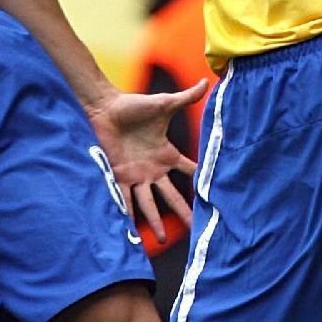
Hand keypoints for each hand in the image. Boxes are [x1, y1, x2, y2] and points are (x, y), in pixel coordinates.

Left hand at [84, 80, 207, 239]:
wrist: (105, 108)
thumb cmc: (134, 105)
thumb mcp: (164, 104)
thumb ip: (186, 98)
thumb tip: (206, 82)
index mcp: (166, 154)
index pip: (189, 171)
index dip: (201, 182)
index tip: (216, 196)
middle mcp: (153, 169)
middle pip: (172, 196)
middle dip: (183, 213)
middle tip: (195, 230)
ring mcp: (136, 175)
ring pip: (149, 203)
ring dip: (156, 221)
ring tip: (163, 240)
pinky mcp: (119, 176)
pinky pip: (124, 198)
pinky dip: (127, 213)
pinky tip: (130, 230)